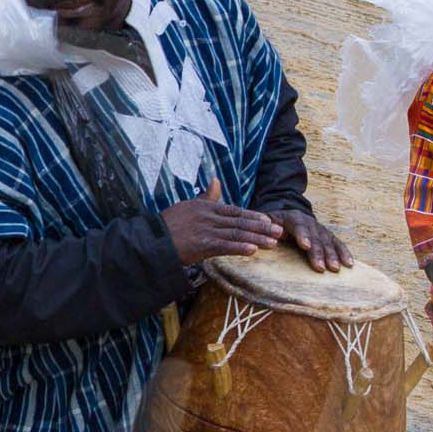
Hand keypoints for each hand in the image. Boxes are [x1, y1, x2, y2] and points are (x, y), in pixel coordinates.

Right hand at [160, 179, 281, 265]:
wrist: (153, 241)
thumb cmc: (169, 225)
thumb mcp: (188, 206)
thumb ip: (205, 196)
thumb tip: (215, 180)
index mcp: (206, 207)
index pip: (235, 211)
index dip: (253, 216)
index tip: (268, 219)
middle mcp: (208, 217)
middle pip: (240, 222)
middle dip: (261, 227)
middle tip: (279, 231)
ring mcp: (206, 231)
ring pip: (236, 234)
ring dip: (256, 239)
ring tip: (273, 243)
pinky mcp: (201, 245)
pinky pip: (224, 246)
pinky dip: (239, 248)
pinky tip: (253, 250)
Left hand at [269, 209, 349, 272]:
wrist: (287, 217)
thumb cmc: (273, 225)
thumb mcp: (266, 223)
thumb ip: (265, 227)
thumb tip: (265, 231)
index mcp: (293, 218)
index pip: (299, 225)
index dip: (303, 235)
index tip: (306, 246)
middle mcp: (310, 223)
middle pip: (316, 237)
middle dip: (318, 252)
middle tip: (320, 267)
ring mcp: (321, 230)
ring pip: (328, 242)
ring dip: (332, 256)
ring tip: (334, 269)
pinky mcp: (328, 237)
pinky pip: (338, 244)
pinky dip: (344, 253)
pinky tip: (348, 263)